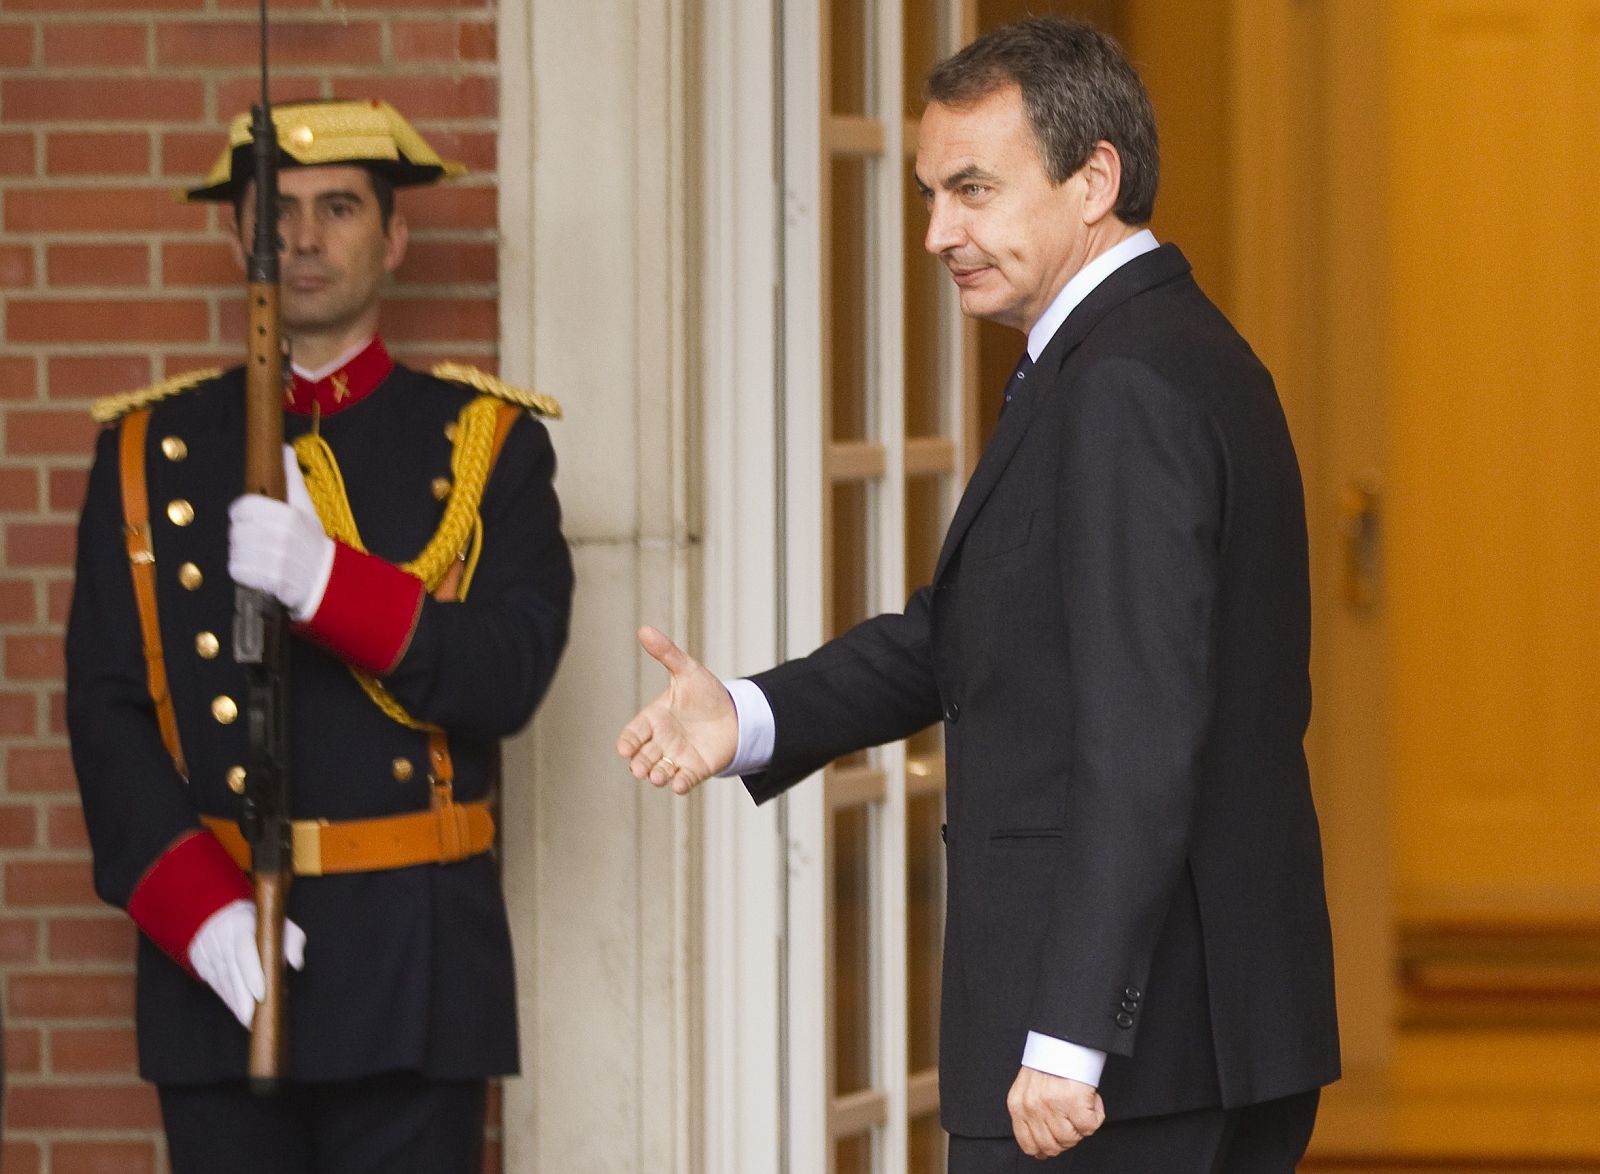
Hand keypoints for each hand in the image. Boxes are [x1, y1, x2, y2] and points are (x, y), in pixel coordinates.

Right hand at [187, 898, 307, 1027]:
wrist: (220, 911)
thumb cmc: (258, 920)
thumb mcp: (278, 922)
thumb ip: (292, 940)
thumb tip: (297, 963)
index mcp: (241, 926)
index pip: (245, 952)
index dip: (252, 974)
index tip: (261, 994)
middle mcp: (221, 939)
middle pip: (231, 972)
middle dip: (242, 997)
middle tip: (252, 1019)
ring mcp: (208, 950)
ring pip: (221, 981)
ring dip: (235, 1002)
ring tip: (248, 1020)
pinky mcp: (201, 961)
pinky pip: (214, 983)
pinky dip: (227, 998)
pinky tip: (238, 1010)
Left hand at [228, 445, 333, 618]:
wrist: (328, 579)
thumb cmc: (313, 541)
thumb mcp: (306, 507)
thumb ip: (292, 478)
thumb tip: (284, 448)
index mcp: (288, 515)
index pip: (243, 507)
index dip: (242, 512)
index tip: (249, 517)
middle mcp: (281, 537)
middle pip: (237, 531)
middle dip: (243, 535)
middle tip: (256, 540)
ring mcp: (275, 561)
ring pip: (236, 551)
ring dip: (243, 554)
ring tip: (259, 556)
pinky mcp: (269, 581)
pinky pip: (239, 571)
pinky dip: (244, 571)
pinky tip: (258, 570)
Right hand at [616, 626, 738, 794]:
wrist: (735, 713)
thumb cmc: (705, 692)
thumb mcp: (687, 670)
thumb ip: (666, 653)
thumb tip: (644, 629)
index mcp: (655, 718)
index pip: (634, 733)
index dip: (627, 742)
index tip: (623, 748)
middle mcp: (662, 741)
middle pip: (643, 756)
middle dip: (639, 764)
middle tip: (639, 768)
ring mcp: (677, 756)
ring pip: (660, 770)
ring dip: (657, 775)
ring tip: (657, 776)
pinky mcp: (695, 769)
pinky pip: (684, 780)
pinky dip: (680, 784)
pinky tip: (678, 785)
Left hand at [1006, 1066, 1104, 1158]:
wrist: (1063, 1038)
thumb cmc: (1049, 1060)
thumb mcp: (1028, 1088)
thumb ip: (1031, 1112)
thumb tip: (1041, 1143)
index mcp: (1018, 1105)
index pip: (1028, 1145)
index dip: (1045, 1149)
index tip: (1054, 1147)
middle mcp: (1032, 1107)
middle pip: (1051, 1146)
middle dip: (1066, 1138)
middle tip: (1072, 1122)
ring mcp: (1051, 1106)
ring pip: (1071, 1139)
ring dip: (1081, 1126)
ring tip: (1080, 1105)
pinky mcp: (1073, 1101)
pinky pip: (1089, 1126)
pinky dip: (1096, 1115)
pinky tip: (1091, 1100)